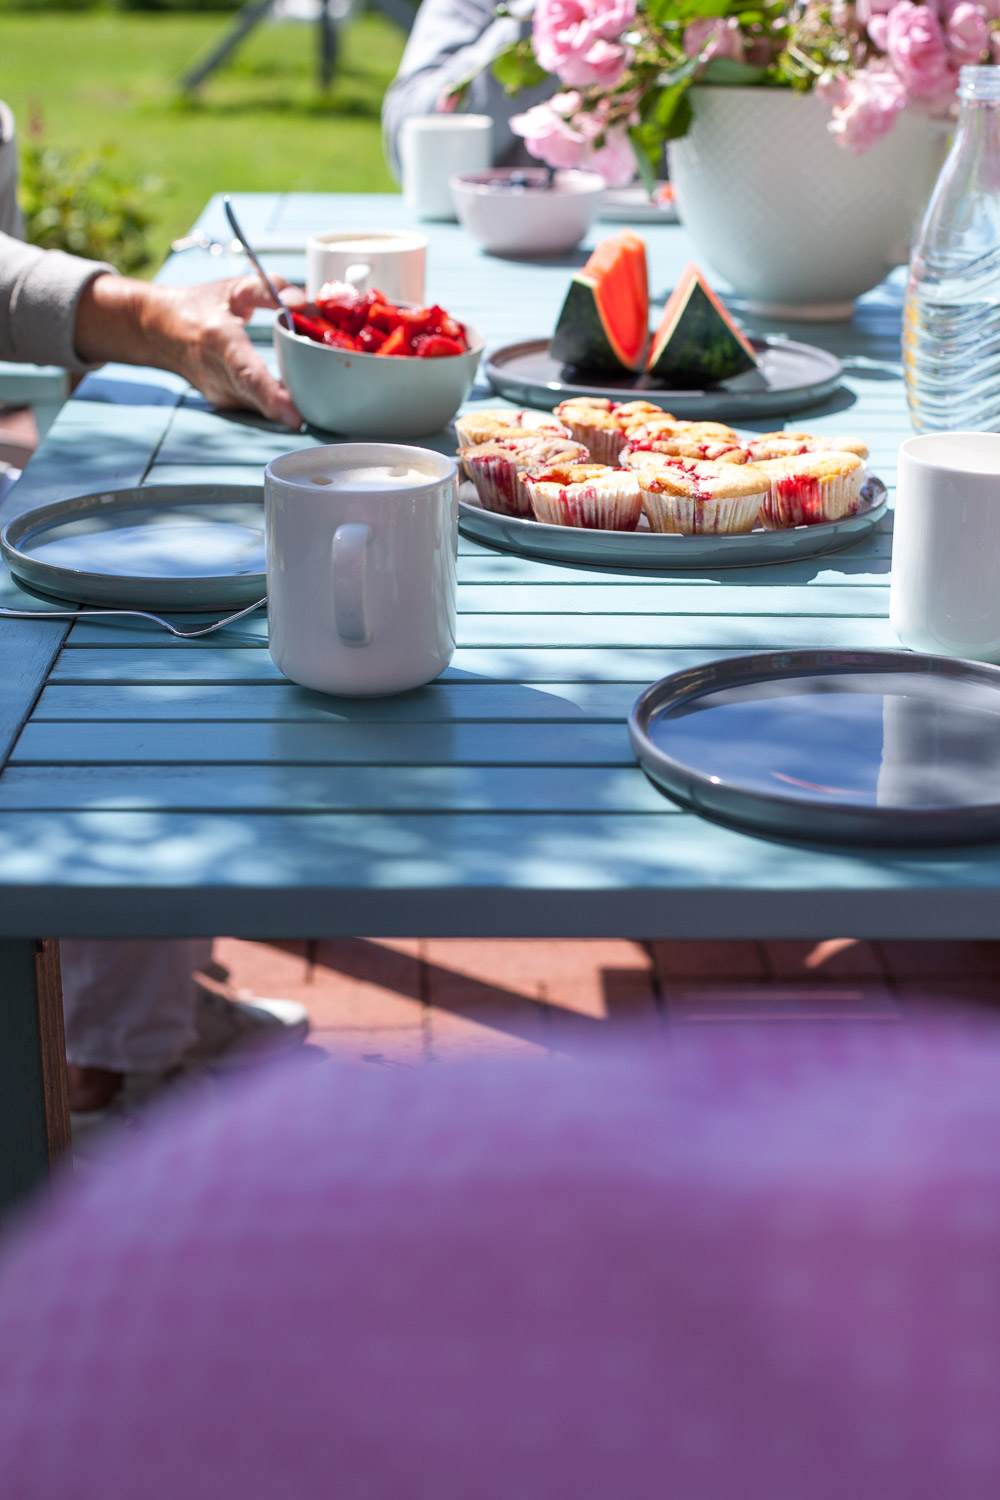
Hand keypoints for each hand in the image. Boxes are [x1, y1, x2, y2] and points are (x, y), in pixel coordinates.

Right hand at [75, 272, 306, 429]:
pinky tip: (288, 387)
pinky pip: (258, 406)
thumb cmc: (200, 306)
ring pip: (263, 406)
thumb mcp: (235, 288)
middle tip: (321, 404)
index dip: (272, 398)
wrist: (159, 330)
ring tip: (308, 385)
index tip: (294, 417)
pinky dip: (276, 399)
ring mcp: (220, 393)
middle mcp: (218, 373)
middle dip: (294, 405)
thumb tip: (304, 303)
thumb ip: (272, 288)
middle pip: (260, 398)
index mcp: (220, 340)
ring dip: (288, 401)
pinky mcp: (225, 403)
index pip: (248, 374)